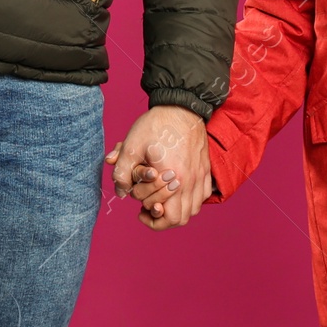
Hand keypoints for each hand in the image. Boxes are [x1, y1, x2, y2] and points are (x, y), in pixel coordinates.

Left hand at [103, 106, 211, 229]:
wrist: (181, 107)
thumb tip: (121, 192)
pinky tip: (178, 193)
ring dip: (177, 212)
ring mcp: (200, 176)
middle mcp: (190, 180)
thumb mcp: (131, 145)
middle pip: (181, 218)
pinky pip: (203, 197)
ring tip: (163, 203)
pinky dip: (191, 202)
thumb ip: (122, 172)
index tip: (139, 210)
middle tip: (149, 208)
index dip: (149, 218)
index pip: (165, 215)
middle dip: (162, 219)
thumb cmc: (157, 125)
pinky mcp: (206, 170)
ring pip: (193, 210)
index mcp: (172, 177)